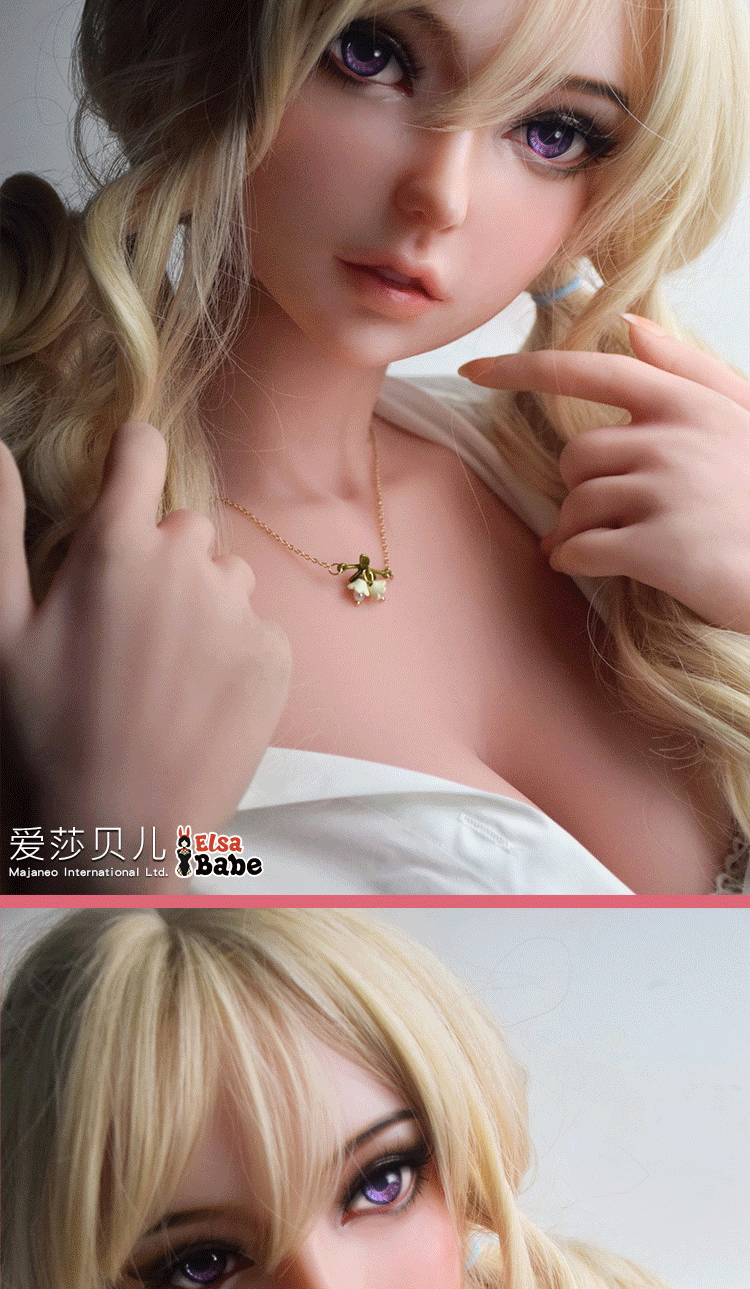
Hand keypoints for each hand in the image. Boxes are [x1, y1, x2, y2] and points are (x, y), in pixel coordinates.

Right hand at [0, 414, 290, 861]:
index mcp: (115, 548)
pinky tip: (190, 701)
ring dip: (197, 603)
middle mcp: (187, 565)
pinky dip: (228, 651)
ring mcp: (238, 612)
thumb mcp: (1, 631)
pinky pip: (253, 626)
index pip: (140, 450)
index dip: (126, 463)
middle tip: (120, 634)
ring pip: (223, 575)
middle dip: (155, 558)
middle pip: (182, 524)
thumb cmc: (40, 737)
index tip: (116, 496)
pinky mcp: (274, 659)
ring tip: (156, 674)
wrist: (114, 838)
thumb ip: (1, 528)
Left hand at [529, 318, 749, 634]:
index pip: (590, 369)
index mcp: (686, 402)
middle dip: (582, 489)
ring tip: (607, 546)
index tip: (477, 370)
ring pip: (575, 505)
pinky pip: (581, 548)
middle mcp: (671, 439)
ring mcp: (664, 492)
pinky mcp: (657, 548)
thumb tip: (633, 324)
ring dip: (576, 530)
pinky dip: (572, 560)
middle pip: (577, 456)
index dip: (526, 369)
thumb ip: (689, 370)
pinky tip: (586, 567)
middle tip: (610, 515)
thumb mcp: (742, 417)